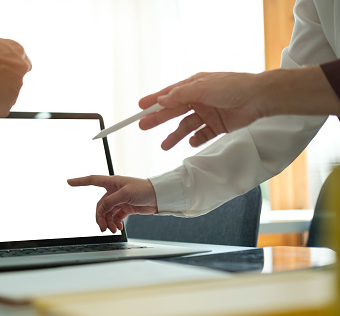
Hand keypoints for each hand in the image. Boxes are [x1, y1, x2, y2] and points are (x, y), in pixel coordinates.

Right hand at [67, 175, 156, 232]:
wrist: (159, 197)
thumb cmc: (144, 190)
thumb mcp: (125, 195)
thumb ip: (111, 201)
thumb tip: (101, 209)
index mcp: (112, 182)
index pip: (92, 180)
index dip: (80, 181)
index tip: (69, 182)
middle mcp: (114, 190)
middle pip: (100, 205)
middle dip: (100, 217)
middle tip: (103, 227)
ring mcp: (119, 200)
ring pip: (107, 213)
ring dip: (108, 222)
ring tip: (112, 230)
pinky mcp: (126, 208)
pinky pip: (115, 217)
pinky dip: (115, 223)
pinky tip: (118, 228)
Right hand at [138, 72, 263, 149]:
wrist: (260, 98)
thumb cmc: (233, 86)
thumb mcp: (202, 87)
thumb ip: (180, 95)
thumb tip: (162, 100)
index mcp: (193, 86)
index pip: (169, 94)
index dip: (153, 101)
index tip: (140, 108)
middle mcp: (199, 99)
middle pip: (174, 112)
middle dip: (158, 119)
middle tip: (143, 126)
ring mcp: (208, 113)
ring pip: (186, 126)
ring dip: (175, 135)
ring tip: (164, 145)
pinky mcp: (218, 125)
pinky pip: (202, 134)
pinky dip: (196, 139)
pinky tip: (191, 142)